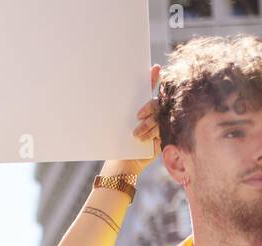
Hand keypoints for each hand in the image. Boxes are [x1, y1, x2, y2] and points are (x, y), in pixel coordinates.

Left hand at [102, 64, 160, 178]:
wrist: (123, 161)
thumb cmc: (118, 142)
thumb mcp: (115, 125)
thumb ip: (115, 110)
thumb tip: (97, 94)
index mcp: (142, 107)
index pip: (150, 88)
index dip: (153, 78)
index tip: (155, 69)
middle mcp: (154, 113)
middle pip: (156, 103)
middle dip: (148, 107)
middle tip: (138, 115)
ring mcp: (161, 124)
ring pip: (159, 117)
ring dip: (147, 125)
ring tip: (135, 135)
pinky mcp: (164, 135)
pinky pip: (162, 129)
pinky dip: (152, 134)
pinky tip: (144, 140)